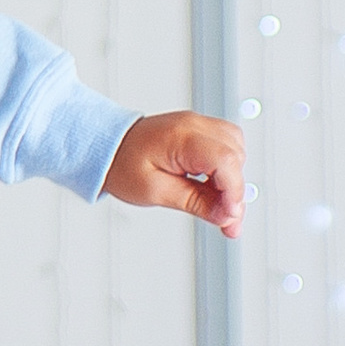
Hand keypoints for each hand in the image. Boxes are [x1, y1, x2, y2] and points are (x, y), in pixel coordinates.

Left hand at [103, 108, 245, 234]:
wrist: (107, 147)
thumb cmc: (122, 165)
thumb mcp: (156, 192)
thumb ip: (195, 202)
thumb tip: (226, 215)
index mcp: (182, 137)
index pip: (225, 160)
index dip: (234, 192)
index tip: (230, 217)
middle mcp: (195, 124)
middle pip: (236, 155)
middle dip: (235, 190)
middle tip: (224, 220)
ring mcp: (198, 124)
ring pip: (237, 150)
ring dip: (232, 179)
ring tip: (216, 204)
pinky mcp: (199, 131)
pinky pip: (226, 147)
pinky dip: (225, 169)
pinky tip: (213, 188)